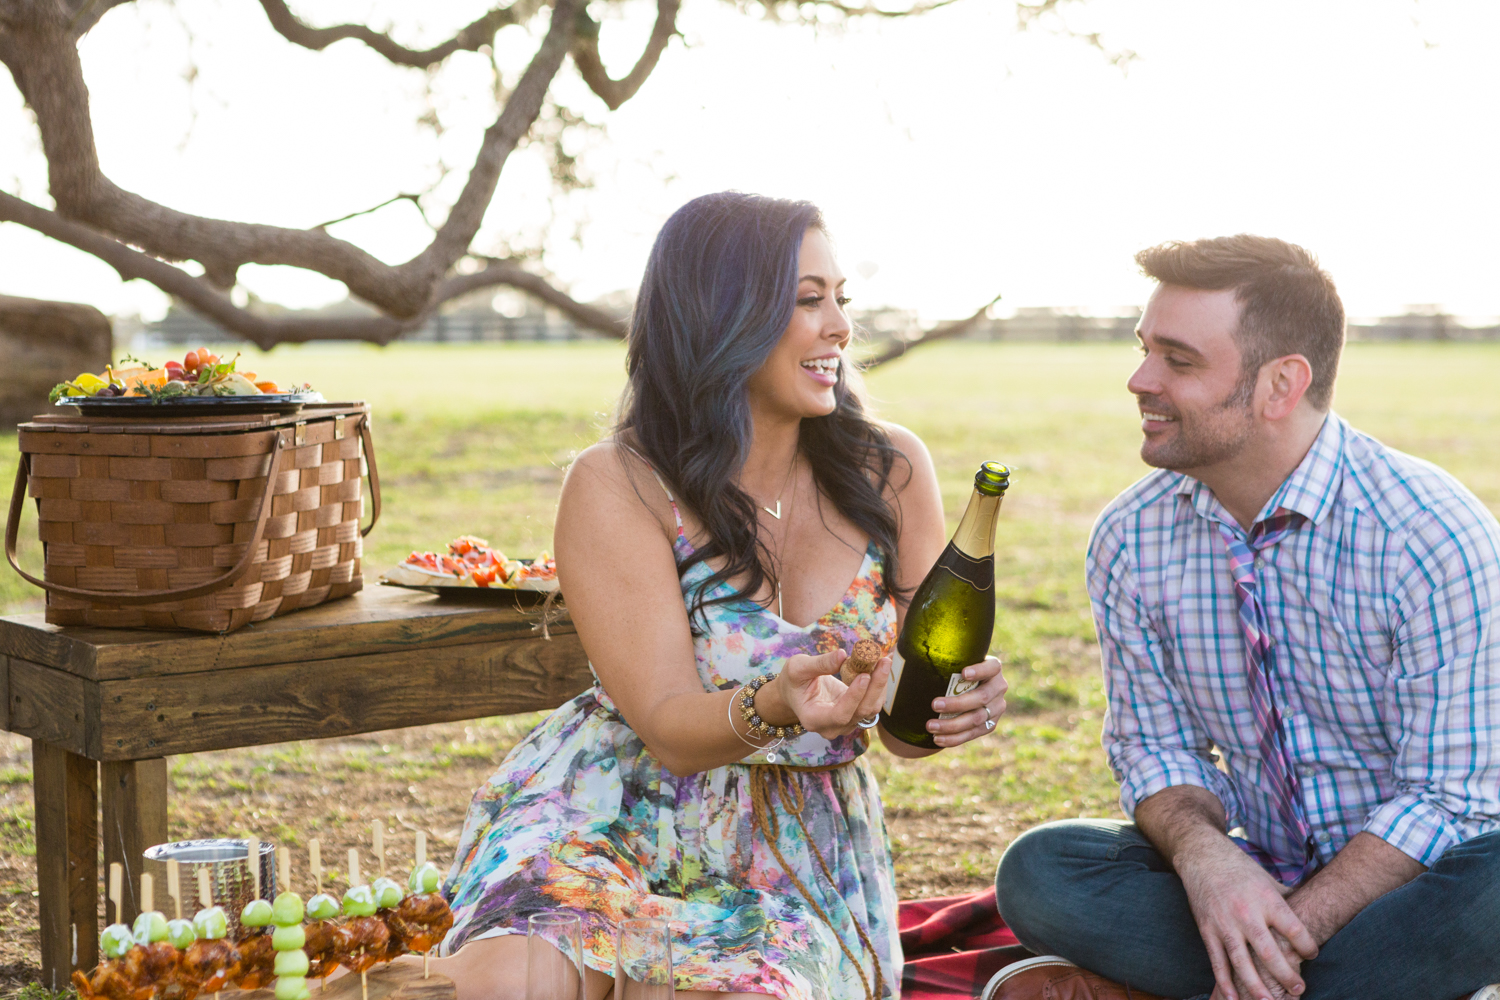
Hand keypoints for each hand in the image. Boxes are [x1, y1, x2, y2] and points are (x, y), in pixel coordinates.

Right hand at [773, 649, 891, 740]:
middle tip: (883, 661)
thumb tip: (843, 655)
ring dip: (880, 685)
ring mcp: (846, 724)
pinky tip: (881, 666)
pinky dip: (879, 685)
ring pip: (871, 709)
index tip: (864, 675)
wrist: (795, 692)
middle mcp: (832, 727)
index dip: (854, 697)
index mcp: (814, 719)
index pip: (840, 714)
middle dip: (875, 687)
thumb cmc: (793, 681)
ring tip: (884, 660)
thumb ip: (819, 663)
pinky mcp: (856, 715)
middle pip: (860, 712)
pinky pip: (872, 703)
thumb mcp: (798, 668)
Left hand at [926, 655, 1006, 747]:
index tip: (963, 673)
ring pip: (977, 719)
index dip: (980, 671)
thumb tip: (892, 659)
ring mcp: (997, 708)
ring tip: (930, 726)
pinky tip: (938, 739)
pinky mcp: (990, 724)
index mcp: (993, 668)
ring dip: (952, 725)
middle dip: (957, 703)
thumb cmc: (953, 669)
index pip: (991, 667)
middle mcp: (999, 687)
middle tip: (934, 705)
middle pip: (981, 697)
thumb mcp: (952, 660)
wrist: (967, 687)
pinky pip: (973, 734)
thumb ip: (932, 657)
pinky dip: (955, 738)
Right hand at [1176, 838, 1316, 999]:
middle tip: (1299, 990)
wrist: (1203, 857)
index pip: (1294, 929)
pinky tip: (1234, 999)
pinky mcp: (1207, 930)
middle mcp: (1246, 913)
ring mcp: (1225, 924)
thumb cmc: (1241, 869)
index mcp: (1266, 899)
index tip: (1312, 955)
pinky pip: (1217, 962)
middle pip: (1270, 953)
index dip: (1307, 946)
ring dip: (1257, 987)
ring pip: (1242, 963)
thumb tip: (1313, 911)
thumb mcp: (1269, 880)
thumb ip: (1288, 900)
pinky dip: (1225, 983)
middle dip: (1286, 975)